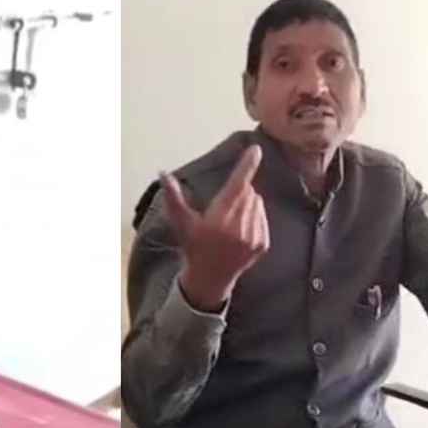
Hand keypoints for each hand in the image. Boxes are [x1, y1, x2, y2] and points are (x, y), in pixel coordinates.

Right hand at [162, 144, 269, 311]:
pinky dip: (255, 217)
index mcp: (219, 219)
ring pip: (258, 203)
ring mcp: (253, 237)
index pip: (237, 185)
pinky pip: (263, 217)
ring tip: (231, 220)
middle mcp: (238, 228)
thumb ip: (174, 198)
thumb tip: (163, 173)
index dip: (247, 165)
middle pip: (248, 191)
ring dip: (248, 203)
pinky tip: (240, 230)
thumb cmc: (194, 246)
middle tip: (223, 207)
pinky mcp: (262, 244)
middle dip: (238, 191)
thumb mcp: (182, 222)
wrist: (210, 278)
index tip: (256, 149)